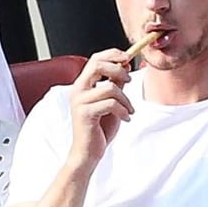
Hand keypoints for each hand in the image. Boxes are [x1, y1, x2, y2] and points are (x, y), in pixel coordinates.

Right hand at [67, 50, 133, 166]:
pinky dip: (123, 110)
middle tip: (129, 80)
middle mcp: (78, 90)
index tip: (127, 58)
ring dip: (126, 99)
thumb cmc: (99, 128)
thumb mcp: (111, 101)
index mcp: (82, 85)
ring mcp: (80, 102)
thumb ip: (115, 84)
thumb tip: (125, 65)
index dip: (112, 54)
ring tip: (129, 110)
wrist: (88, 152)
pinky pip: (111, 104)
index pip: (95, 59)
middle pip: (98, 65)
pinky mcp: (85, 114)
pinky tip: (126, 118)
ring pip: (110, 87)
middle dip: (118, 70)